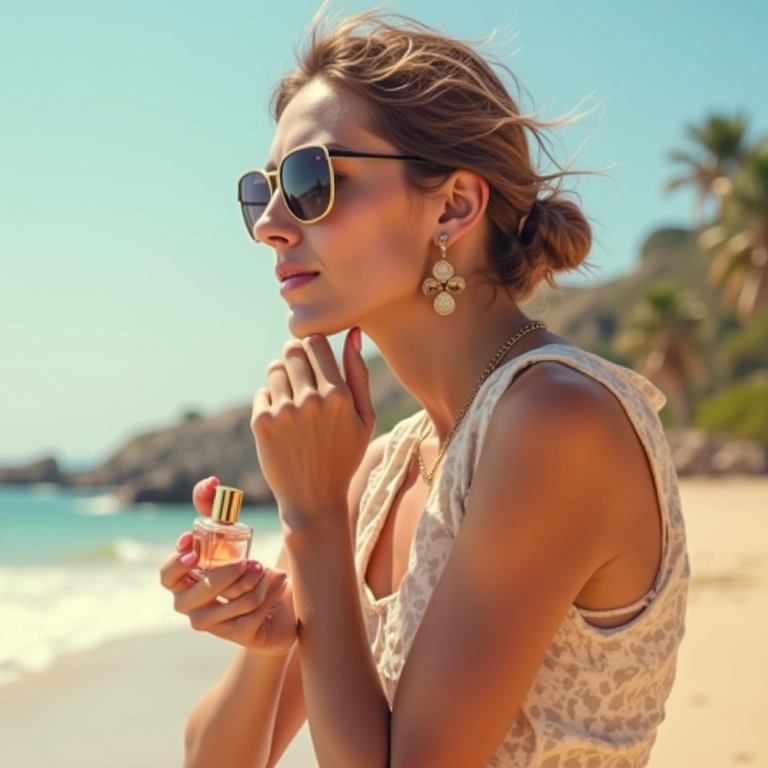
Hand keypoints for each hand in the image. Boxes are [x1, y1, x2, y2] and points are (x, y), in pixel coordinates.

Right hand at [158, 478, 297, 656]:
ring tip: (267, 568)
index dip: (177, 563)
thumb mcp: (229, 533)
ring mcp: (214, 625)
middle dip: (223, 575)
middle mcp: (191, 607)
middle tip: (248, 560)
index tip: (194, 545)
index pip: (166, 576)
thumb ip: (215, 506)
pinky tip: (279, 580)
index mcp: (183, 582)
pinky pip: (253, 612)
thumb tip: (212, 482)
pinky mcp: (239, 634)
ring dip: (252, 582)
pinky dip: (269, 592)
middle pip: (195, 596)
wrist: (276, 602)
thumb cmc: (245, 565)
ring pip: (231, 603)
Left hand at [251, 327, 375, 524]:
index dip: (315, 348)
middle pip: (292, 350)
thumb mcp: (364, 418)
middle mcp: (310, 400)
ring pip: (275, 368)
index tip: (316, 360)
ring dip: (283, 379)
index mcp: (338, 395)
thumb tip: (352, 332)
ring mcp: (284, 412)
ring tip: (294, 402)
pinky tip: (283, 422)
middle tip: (303, 379)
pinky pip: (262, 392)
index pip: (316, 343)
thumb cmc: (344, 455)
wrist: (314, 499)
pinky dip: (270, 401)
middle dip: (296, 358)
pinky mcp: (262, 423)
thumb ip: (358, 373)